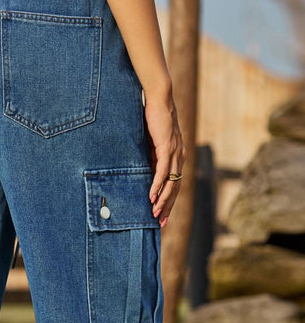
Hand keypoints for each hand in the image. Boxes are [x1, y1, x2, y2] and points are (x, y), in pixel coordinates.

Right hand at [144, 93, 185, 227]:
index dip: (168, 202)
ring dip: (162, 200)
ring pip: (171, 183)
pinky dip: (158, 185)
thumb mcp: (151, 143)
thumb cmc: (154, 118)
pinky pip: (163, 171)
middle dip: (167, 207)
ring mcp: (175, 153)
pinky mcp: (167, 147)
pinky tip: (152, 196)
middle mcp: (179, 157)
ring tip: (154, 213)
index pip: (175, 185)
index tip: (161, 216)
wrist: (159, 99)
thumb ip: (151, 157)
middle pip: (175, 189)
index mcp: (177, 158)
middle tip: (160, 223)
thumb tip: (143, 171)